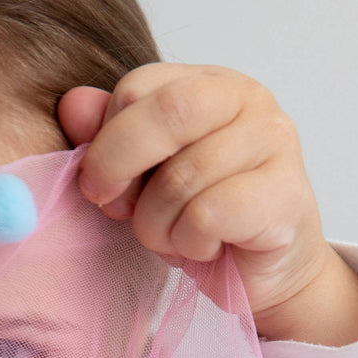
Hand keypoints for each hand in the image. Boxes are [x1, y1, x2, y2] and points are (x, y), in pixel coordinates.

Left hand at [58, 64, 357, 343]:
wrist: (260, 274)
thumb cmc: (199, 220)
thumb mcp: (141, 178)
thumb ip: (107, 137)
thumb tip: (73, 105)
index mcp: (208, 84)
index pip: (138, 88)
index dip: (105, 141)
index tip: (99, 185)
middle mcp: (248, 101)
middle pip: (169, 113)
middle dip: (120, 166)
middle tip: (113, 208)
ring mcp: (275, 143)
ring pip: (183, 177)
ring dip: (156, 224)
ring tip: (171, 239)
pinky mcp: (284, 195)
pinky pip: (208, 216)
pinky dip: (190, 243)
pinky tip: (203, 248)